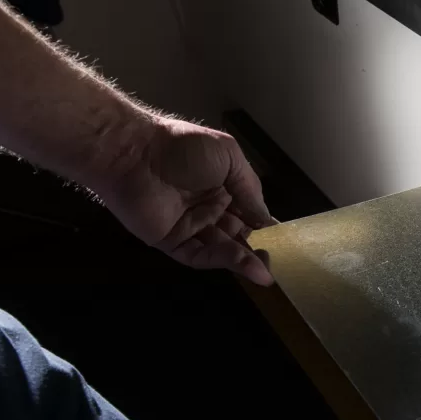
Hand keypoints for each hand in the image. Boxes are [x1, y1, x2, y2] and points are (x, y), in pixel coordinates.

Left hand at [98, 117, 275, 284]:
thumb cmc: (184, 148)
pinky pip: (200, 256)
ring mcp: (191, 226)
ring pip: (222, 248)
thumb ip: (249, 187)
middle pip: (238, 234)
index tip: (285, 239)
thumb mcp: (229, 156)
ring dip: (245, 260)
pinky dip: (223, 261)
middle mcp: (209, 208)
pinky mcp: (172, 242)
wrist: (135, 154)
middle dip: (258, 248)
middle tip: (277, 260)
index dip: (265, 226)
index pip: (249, 212)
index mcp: (223, 186)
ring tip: (266, 271)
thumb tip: (265, 217)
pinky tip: (245, 265)